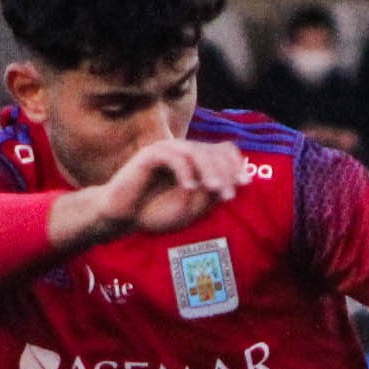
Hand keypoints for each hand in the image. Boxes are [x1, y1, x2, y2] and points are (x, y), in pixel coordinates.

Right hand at [88, 138, 243, 240]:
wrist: (123, 218)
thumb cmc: (156, 213)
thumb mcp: (191, 209)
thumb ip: (209, 195)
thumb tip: (230, 182)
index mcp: (195, 161)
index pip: (223, 150)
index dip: (235, 164)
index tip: (244, 184)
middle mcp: (182, 151)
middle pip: (212, 150)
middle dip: (224, 172)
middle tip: (228, 195)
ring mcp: (166, 150)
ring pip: (195, 151)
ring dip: (208, 170)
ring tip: (213, 189)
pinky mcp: (149, 154)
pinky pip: (172, 156)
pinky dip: (184, 171)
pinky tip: (189, 188)